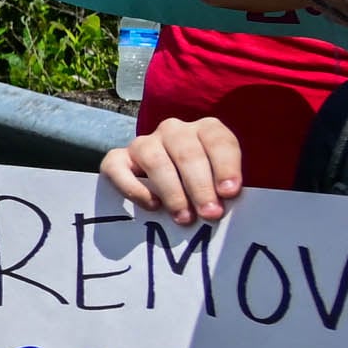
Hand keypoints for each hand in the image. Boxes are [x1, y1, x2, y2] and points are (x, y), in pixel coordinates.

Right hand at [102, 116, 242, 225]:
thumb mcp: (224, 182)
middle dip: (200, 186)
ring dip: (172, 191)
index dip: (226, 166)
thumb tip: (228, 204)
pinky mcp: (118, 159)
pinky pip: (118, 169)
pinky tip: (153, 206)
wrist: (174, 184)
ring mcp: (144, 143)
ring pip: (155, 160)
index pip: (218, 141)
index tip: (230, 193)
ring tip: (184, 217)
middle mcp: (174, 131)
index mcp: (206, 130)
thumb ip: (227, 188)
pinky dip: (134, 189)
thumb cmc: (206, 185)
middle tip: (209, 214)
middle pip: (186, 153)